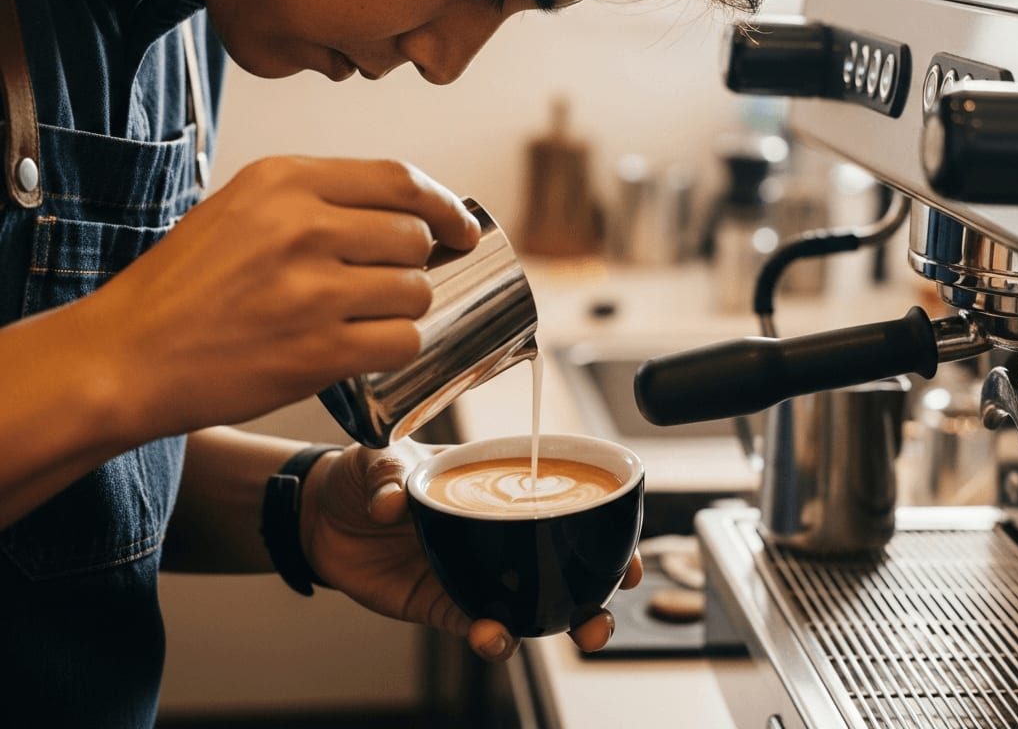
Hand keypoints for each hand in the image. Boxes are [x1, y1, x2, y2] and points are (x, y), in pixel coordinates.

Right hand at [82, 157, 479, 441]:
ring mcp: (313, 289)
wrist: (125, 356)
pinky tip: (360, 348)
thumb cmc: (182, 287)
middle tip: (379, 285)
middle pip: (414, 237)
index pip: (400, 179)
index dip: (444, 205)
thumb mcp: (239, 209)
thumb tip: (406, 213)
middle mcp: (302, 226)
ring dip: (401, 309)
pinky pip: (402, 341)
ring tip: (358, 318)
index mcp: (283, 180)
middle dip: (411, 264)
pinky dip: (394, 347)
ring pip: (416, 291)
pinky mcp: (320, 349)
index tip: (459, 227)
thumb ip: (315, 200)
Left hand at [301, 441, 642, 660]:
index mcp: (496, 483)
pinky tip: (493, 636)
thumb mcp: (380, 456)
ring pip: (530, 603)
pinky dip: (490, 636)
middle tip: (604, 609)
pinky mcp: (443, 604)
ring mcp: (475, 570)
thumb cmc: (361, 471)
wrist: (317, 514)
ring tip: (568, 633)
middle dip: (594, 592)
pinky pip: (476, 624)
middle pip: (560, 563)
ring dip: (554, 622)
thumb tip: (394, 500)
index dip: (601, 527)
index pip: (562, 503)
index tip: (625, 551)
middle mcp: (496, 532)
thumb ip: (391, 474)